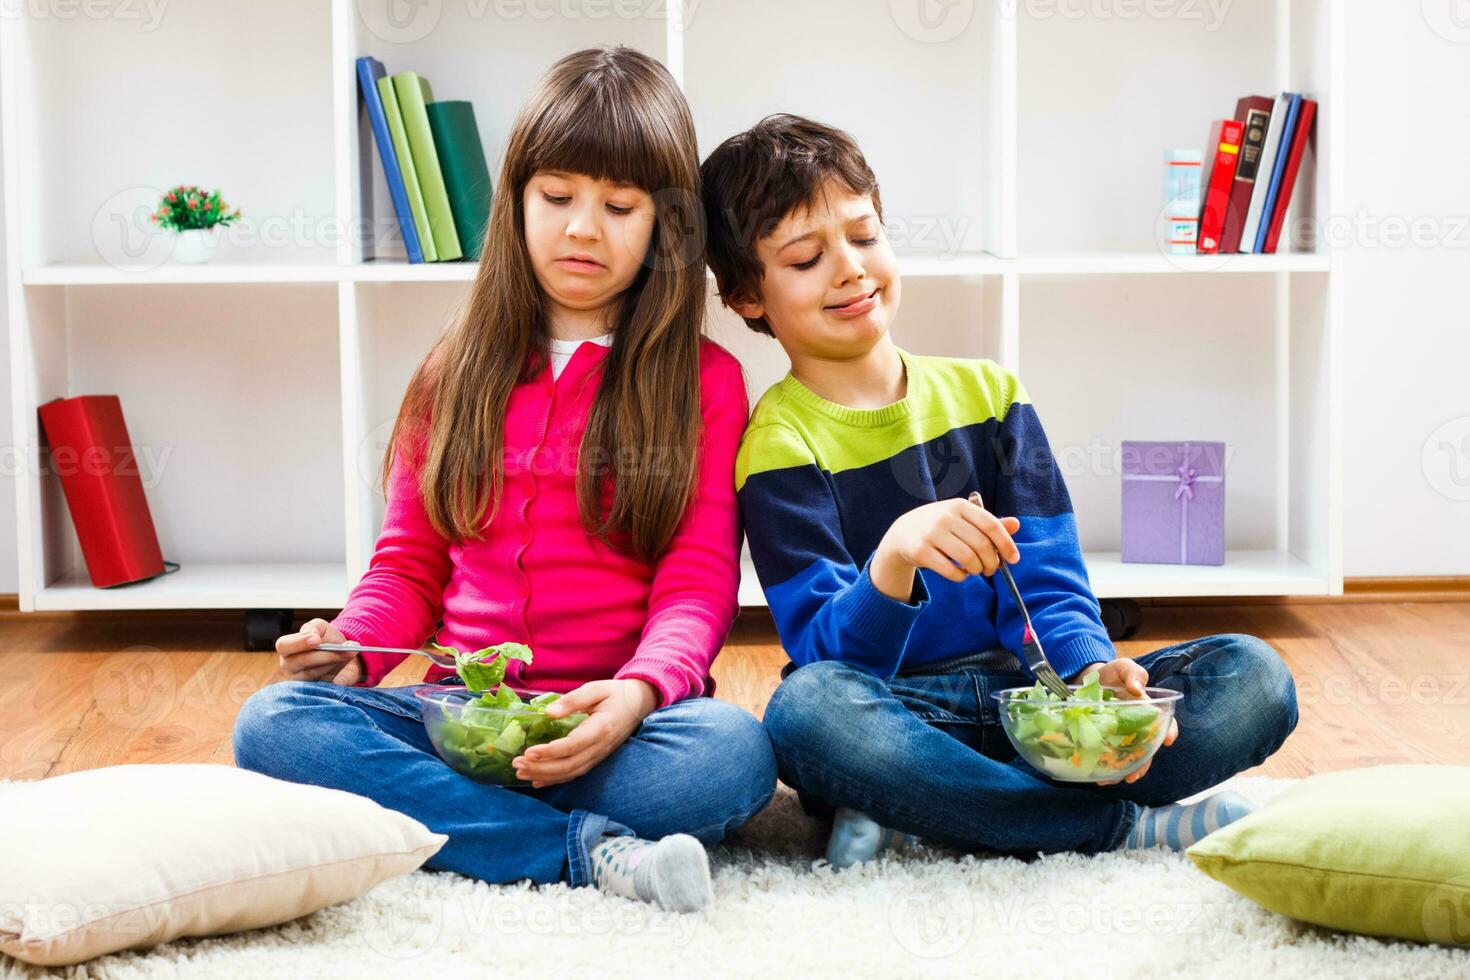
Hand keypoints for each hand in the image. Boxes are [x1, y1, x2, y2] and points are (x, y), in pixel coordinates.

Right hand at [276, 618, 363, 685]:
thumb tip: (315, 637)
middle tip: (346, 648)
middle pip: (303, 662)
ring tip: (351, 652)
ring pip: (317, 675)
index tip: (317, 639)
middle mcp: (290, 668)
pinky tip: (347, 665)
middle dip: (326, 655)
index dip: (299, 642)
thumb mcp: (319, 627)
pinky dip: (340, 674)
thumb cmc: (325, 639)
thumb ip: (314, 627)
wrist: (341, 654)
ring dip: (336, 663)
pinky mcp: (316, 693)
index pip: (284, 646)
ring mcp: (301, 683)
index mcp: (287, 649)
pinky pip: (328, 686)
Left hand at [512, 679, 658, 788]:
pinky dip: (556, 780)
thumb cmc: (616, 693)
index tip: (528, 752)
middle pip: (569, 765)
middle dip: (541, 767)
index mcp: (601, 728)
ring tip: (521, 773)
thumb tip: (549, 712)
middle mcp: (601, 747)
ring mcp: (600, 755)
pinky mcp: (597, 758)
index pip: (573, 745)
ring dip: (545, 775)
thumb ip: (573, 700)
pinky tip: (538, 781)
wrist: (639, 703)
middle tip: (517, 764)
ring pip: (571, 773)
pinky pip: (575, 773)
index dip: (550, 752)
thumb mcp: (596, 688)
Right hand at [870, 497, 1021, 600]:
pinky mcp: (920, 551)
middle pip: (981, 544)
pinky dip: (961, 577)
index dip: (1006, 544)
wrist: (902, 533)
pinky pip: (951, 571)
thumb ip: (988, 523)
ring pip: (967, 558)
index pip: (991, 525)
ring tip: (976, 571)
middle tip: (991, 569)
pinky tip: (961, 573)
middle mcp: (945, 517)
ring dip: (977, 569)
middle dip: (992, 562)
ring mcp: (931, 533)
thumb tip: (1016, 524)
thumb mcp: (962, 519)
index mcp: (959, 505)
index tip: (1014, 559)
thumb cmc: (940, 527)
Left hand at [1069, 660, 1178, 784]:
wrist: (1089, 680)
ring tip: (1112, 780)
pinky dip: (1106, 769)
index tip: (1168, 740)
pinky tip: (1100, 776)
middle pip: (1147, 749)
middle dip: (1143, 764)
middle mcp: (1138, 727)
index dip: (1168, 731)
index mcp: (1147, 710)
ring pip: (1129, 758)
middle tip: (1133, 775)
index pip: (1165, 723)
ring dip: (1123, 771)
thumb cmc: (1112, 675)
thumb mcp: (1123, 667)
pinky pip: (1109, 757)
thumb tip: (1136, 688)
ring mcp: (1122, 735)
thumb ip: (1133, 673)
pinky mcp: (1105, 740)